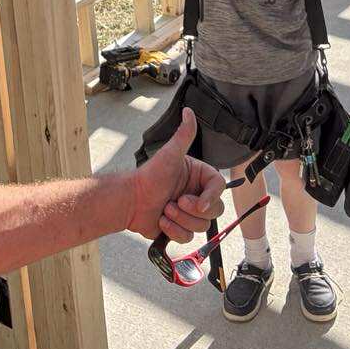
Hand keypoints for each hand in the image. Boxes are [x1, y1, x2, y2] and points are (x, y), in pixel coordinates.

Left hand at [127, 109, 225, 242]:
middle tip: (176, 202)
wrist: (131, 200)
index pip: (219, 188)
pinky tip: (162, 220)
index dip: (212, 197)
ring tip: (165, 209)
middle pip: (215, 211)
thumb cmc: (150, 175)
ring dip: (181, 219)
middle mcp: (197, 195)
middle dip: (192, 210)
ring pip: (202, 226)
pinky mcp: (180, 228)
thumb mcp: (170, 154)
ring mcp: (189, 213)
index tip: (200, 203)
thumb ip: (184, 134)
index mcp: (199, 177)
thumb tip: (188, 111)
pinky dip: (174, 231)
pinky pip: (188, 237)